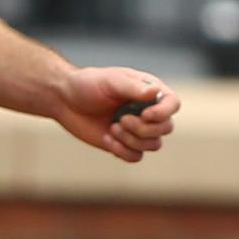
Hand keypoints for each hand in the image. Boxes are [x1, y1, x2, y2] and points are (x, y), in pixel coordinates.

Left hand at [58, 66, 177, 160]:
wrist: (65, 100)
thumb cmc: (88, 84)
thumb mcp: (111, 81)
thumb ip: (133, 88)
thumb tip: (156, 92)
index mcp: (149, 92)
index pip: (173, 104)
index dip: (163, 113)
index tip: (144, 114)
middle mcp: (148, 111)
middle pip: (166, 128)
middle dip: (144, 129)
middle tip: (120, 120)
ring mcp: (137, 130)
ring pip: (154, 145)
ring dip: (132, 140)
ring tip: (112, 128)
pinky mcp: (125, 145)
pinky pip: (136, 157)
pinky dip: (122, 151)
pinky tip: (106, 138)